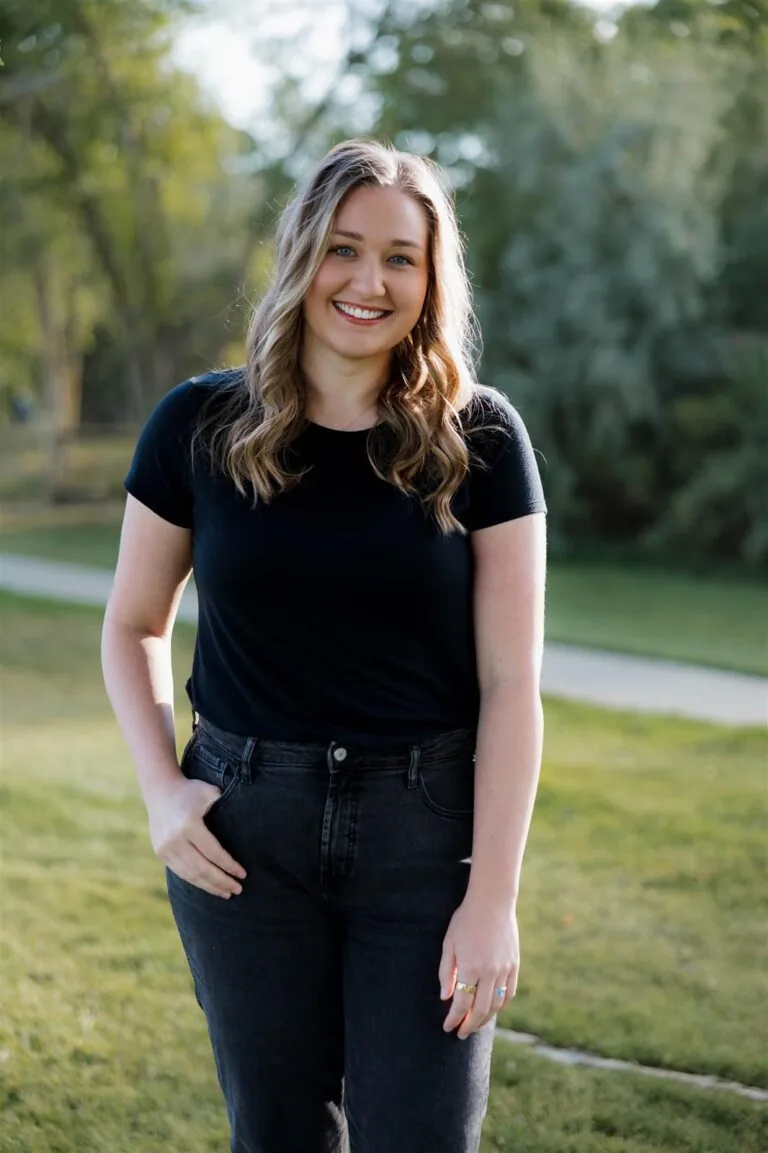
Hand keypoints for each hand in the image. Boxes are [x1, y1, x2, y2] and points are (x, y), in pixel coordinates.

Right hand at [146, 775, 246, 898]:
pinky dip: (196, 882)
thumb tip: (247, 822)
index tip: (243, 874)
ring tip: (226, 893)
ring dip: (209, 887)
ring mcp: (165, 849)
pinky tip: (209, 886)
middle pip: (202, 868)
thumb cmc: (191, 790)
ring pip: (190, 875)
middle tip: (238, 890)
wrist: (160, 789)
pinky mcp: (160, 854)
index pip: (213, 853)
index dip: (229, 866)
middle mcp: (174, 840)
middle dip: (221, 881)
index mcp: (188, 825)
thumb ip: (225, 804)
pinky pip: (181, 873)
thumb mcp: (209, 792)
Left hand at [438, 893, 518, 1038]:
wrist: (492, 902)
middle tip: (461, 1033)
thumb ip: (446, 972)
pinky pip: (509, 993)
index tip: (448, 1027)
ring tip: (475, 1024)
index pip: (462, 1004)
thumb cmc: (465, 920)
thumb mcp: (449, 944)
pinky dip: (501, 1005)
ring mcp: (504, 970)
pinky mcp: (514, 965)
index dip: (454, 1019)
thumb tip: (445, 997)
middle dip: (469, 1025)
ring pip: (497, 1005)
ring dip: (486, 1019)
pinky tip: (493, 1009)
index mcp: (470, 968)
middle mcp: (489, 972)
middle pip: (480, 1010)